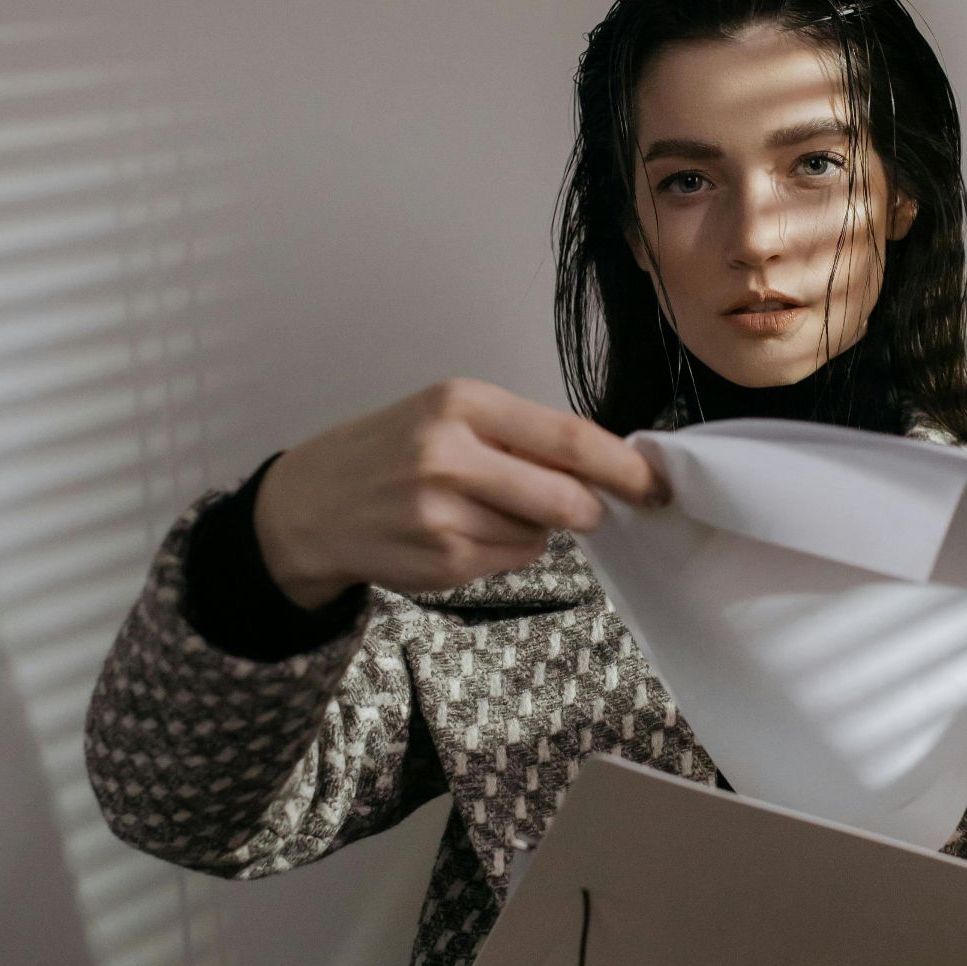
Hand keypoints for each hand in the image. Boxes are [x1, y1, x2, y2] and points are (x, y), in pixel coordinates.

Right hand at [253, 378, 668, 606]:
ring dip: (533, 527)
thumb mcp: (448, 415)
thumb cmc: (391, 451)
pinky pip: (511, 560)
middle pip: (565, 498)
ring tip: (480, 509)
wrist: (309, 504)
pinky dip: (504, 551)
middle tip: (589, 510)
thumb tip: (606, 466)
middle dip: (590, 510)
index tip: (657, 483)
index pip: (569, 438)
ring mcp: (443, 514)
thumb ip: (522, 436)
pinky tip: (458, 533)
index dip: (624, 466)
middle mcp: (450, 455)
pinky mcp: (440, 561)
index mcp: (463, 404)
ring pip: (540, 534)